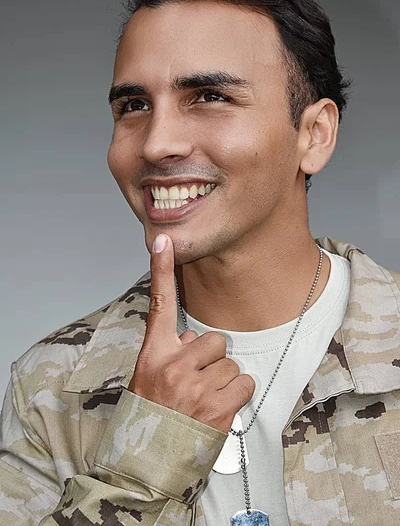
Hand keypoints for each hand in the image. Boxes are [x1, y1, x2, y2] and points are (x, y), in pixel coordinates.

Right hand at [128, 233, 254, 432]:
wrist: (147, 462)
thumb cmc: (151, 415)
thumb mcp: (150, 378)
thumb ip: (172, 353)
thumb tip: (199, 338)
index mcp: (153, 354)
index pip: (160, 303)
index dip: (162, 268)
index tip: (165, 239)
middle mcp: (172, 364)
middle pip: (214, 339)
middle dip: (211, 361)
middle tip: (194, 384)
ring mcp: (194, 385)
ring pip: (231, 363)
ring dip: (223, 381)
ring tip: (203, 401)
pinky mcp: (217, 406)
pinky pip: (244, 382)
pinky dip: (237, 396)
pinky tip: (218, 409)